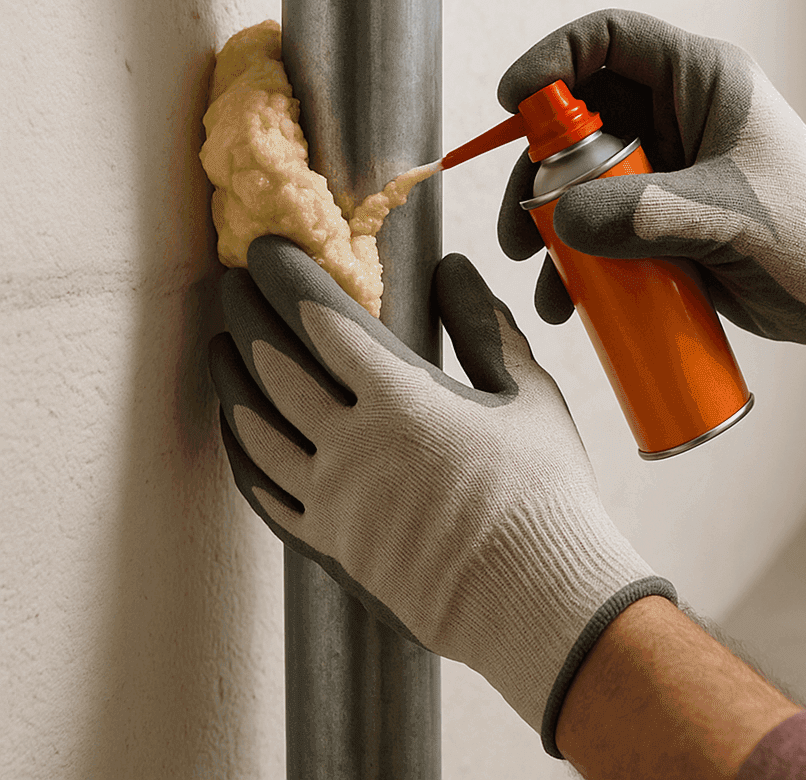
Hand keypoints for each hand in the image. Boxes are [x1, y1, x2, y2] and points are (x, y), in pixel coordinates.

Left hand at [207, 235, 673, 757]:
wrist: (536, 596)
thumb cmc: (544, 493)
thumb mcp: (529, 395)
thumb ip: (483, 327)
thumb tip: (454, 270)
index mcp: (402, 400)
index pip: (320, 319)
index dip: (285, 276)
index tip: (265, 249)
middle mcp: (352, 447)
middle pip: (274, 366)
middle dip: (247, 317)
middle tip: (233, 286)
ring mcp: (334, 501)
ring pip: (257, 428)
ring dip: (232, 381)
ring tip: (221, 350)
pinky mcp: (333, 546)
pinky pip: (266, 493)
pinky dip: (242, 453)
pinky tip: (238, 431)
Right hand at [497, 9, 805, 373]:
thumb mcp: (727, 218)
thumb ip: (644, 214)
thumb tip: (561, 222)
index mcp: (703, 82)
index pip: (610, 40)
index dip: (553, 61)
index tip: (513, 103)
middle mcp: (680, 117)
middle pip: (579, 119)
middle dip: (538, 172)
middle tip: (520, 229)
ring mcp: (671, 169)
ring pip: (582, 179)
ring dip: (550, 224)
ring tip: (541, 277)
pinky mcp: (667, 218)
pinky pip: (603, 225)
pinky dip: (578, 258)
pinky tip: (568, 301)